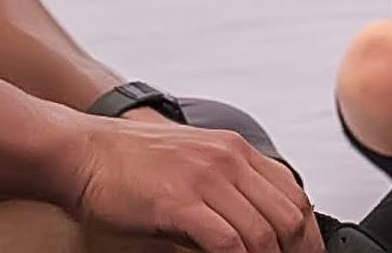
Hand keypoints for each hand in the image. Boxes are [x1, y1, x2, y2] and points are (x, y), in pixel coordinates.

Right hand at [66, 116, 319, 251]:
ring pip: (264, 233)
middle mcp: (227, 158)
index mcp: (234, 149)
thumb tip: (257, 234)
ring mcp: (205, 179)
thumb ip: (227, 188)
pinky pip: (228, 242)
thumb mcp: (192, 162)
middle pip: (289, 215)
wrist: (82, 152)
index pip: (294, 193)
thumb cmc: (129, 162)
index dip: (308, 234)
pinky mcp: (181, 202)